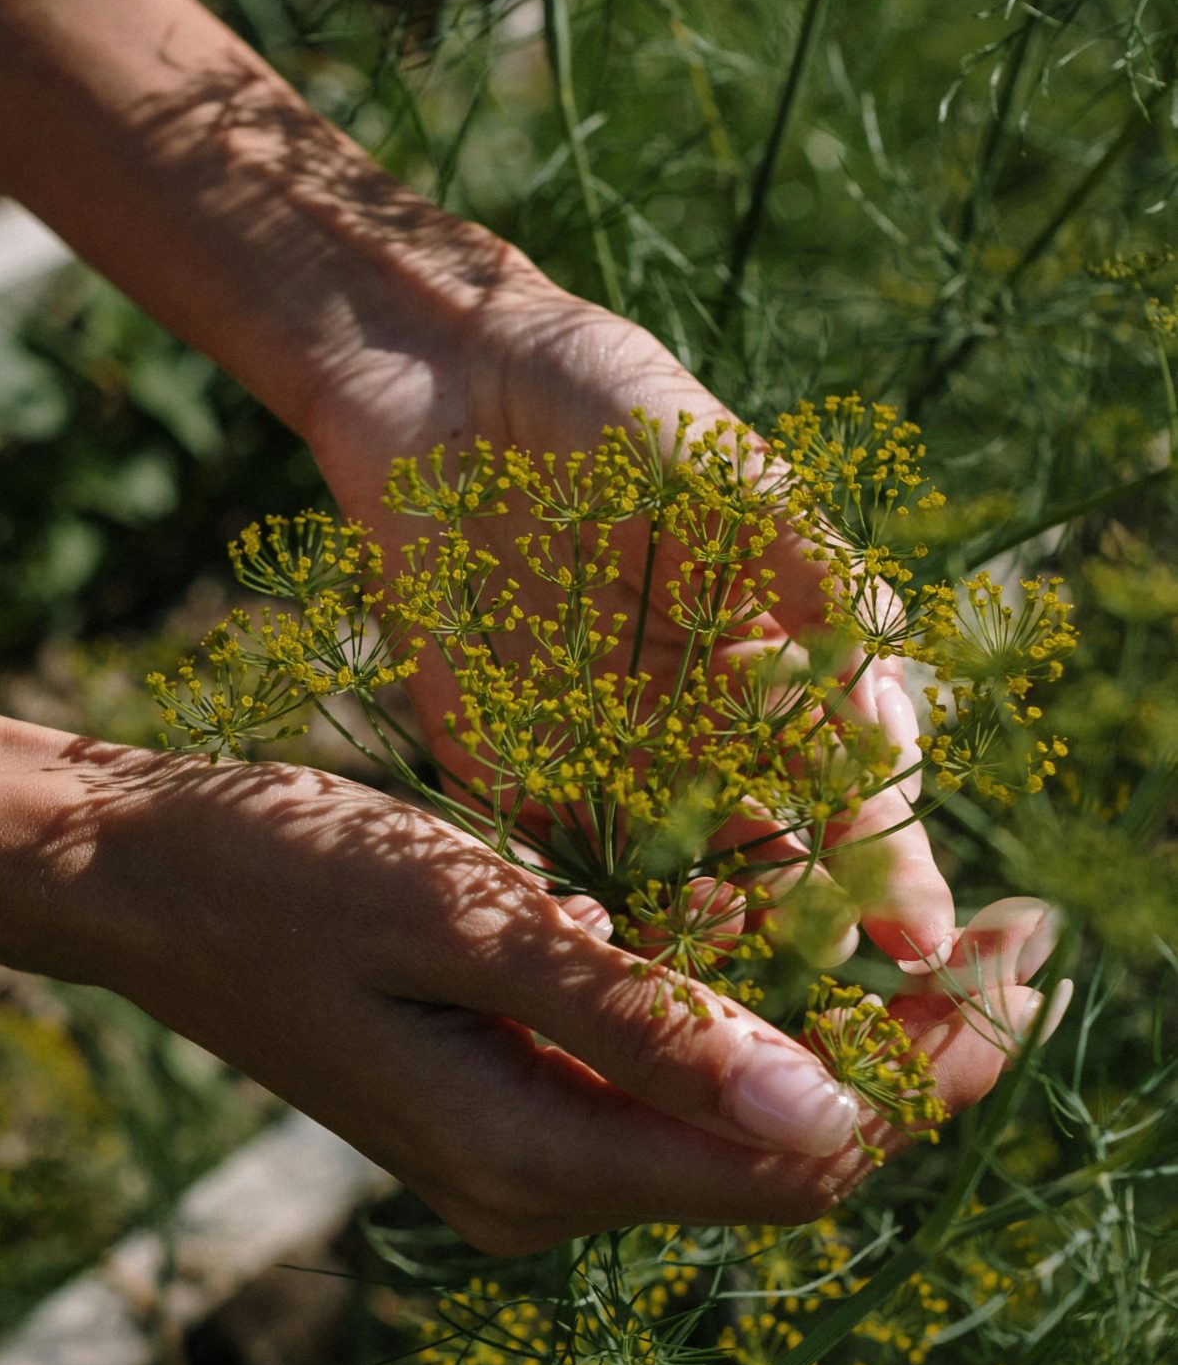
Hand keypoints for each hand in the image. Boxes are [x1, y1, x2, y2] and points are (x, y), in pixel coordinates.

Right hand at [57, 745, 1048, 1255]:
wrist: (135, 882)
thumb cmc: (281, 876)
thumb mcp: (467, 924)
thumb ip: (643, 1021)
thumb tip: (831, 1109)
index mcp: (538, 1159)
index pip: (806, 1153)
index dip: (939, 1068)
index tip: (1039, 955)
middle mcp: (544, 1190)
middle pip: (792, 1154)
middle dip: (922, 1054)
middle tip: (1032, 933)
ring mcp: (525, 1159)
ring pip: (740, 1122)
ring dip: (848, 1035)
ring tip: (949, 930)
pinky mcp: (510, 1108)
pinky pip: (671, 1088)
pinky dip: (752, 1020)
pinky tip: (797, 932)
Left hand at [302, 261, 953, 974]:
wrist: (445, 383)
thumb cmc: (610, 403)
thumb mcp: (728, 470)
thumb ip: (807, 570)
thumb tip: (886, 682)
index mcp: (778, 664)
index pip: (853, 784)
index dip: (889, 860)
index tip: (919, 935)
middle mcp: (701, 727)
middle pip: (774, 855)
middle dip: (807, 923)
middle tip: (831, 973)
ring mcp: (603, 755)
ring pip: (671, 879)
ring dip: (704, 936)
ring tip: (732, 982)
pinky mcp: (502, 765)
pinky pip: (549, 861)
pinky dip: (583, 916)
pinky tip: (611, 960)